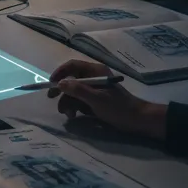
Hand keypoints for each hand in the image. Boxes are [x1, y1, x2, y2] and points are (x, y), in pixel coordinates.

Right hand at [48, 59, 166, 139]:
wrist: (137, 121)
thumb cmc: (118, 107)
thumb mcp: (97, 99)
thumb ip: (78, 90)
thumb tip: (60, 84)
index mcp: (95, 72)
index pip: (72, 66)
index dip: (60, 72)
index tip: (51, 83)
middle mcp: (93, 78)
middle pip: (71, 80)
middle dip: (62, 91)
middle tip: (52, 99)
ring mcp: (94, 89)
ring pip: (73, 92)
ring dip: (67, 102)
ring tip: (68, 114)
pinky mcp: (94, 100)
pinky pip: (79, 100)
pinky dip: (74, 107)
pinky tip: (74, 115)